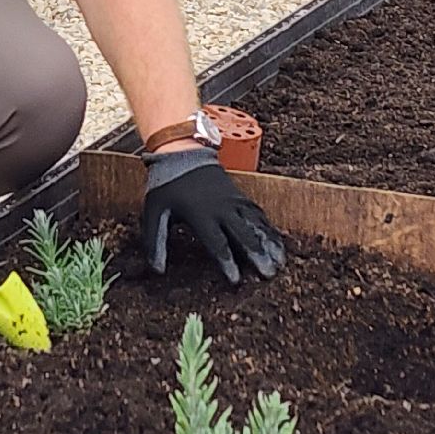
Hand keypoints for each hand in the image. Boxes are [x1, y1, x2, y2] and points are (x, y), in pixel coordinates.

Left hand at [142, 147, 286, 284]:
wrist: (183, 152)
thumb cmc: (167, 185)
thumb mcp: (154, 212)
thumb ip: (155, 241)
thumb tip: (156, 270)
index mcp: (201, 214)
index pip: (217, 243)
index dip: (227, 263)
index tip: (236, 281)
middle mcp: (222, 208)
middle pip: (244, 234)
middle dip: (257, 255)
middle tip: (269, 274)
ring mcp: (234, 201)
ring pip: (256, 224)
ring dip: (269, 243)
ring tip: (280, 262)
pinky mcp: (240, 196)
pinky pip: (258, 214)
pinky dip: (269, 229)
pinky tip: (277, 242)